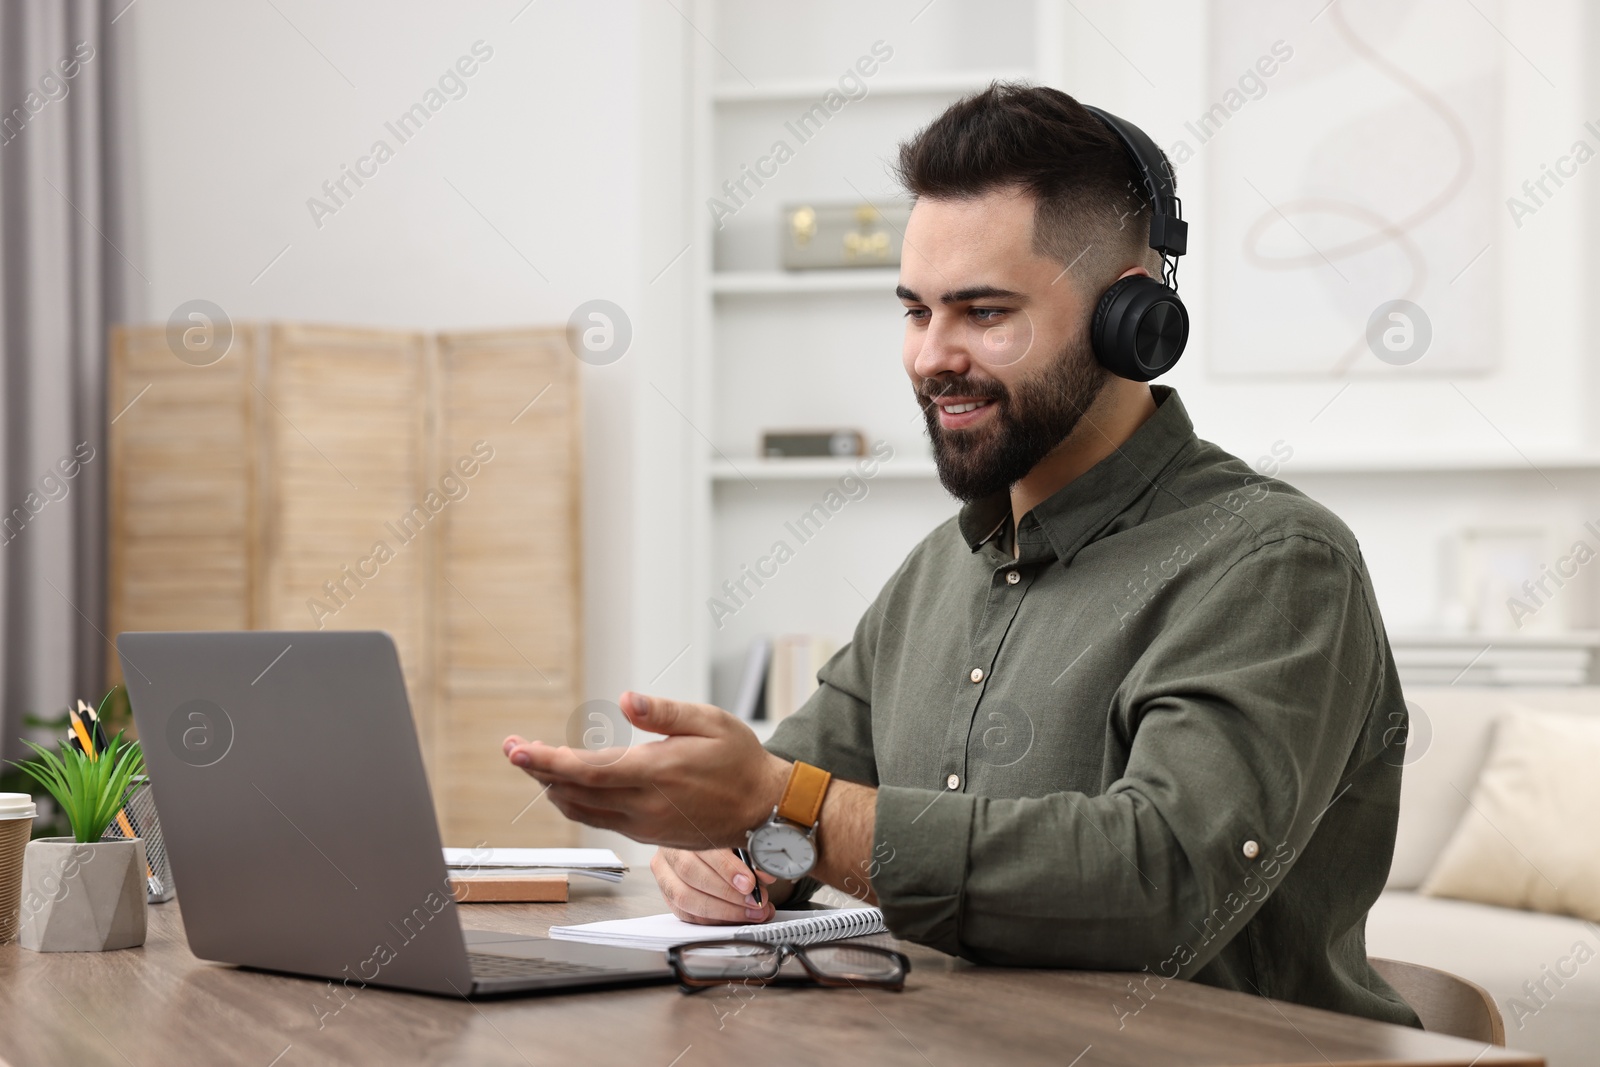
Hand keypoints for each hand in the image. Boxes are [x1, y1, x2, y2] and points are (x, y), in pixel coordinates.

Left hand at [501, 691, 791, 847]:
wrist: (764, 809)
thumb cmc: (740, 760)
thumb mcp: (711, 722)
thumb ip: (666, 712)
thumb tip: (627, 700)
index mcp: (656, 773)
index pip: (587, 770)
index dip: (547, 761)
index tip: (518, 750)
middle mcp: (643, 805)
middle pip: (574, 792)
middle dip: (539, 770)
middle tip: (513, 748)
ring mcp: (643, 825)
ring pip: (582, 811)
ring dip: (553, 787)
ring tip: (535, 763)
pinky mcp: (647, 836)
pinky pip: (599, 820)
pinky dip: (576, 801)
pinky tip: (567, 785)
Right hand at [651, 847, 778, 924]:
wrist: (711, 844)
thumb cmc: (728, 839)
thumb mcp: (743, 839)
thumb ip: (753, 853)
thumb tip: (764, 874)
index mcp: (688, 826)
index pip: (703, 846)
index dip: (727, 868)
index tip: (750, 883)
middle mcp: (671, 848)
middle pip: (690, 872)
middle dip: (727, 893)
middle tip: (754, 901)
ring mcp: (664, 872)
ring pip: (684, 896)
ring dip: (722, 911)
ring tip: (749, 913)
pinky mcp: (667, 894)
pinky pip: (685, 912)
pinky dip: (712, 919)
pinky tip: (733, 918)